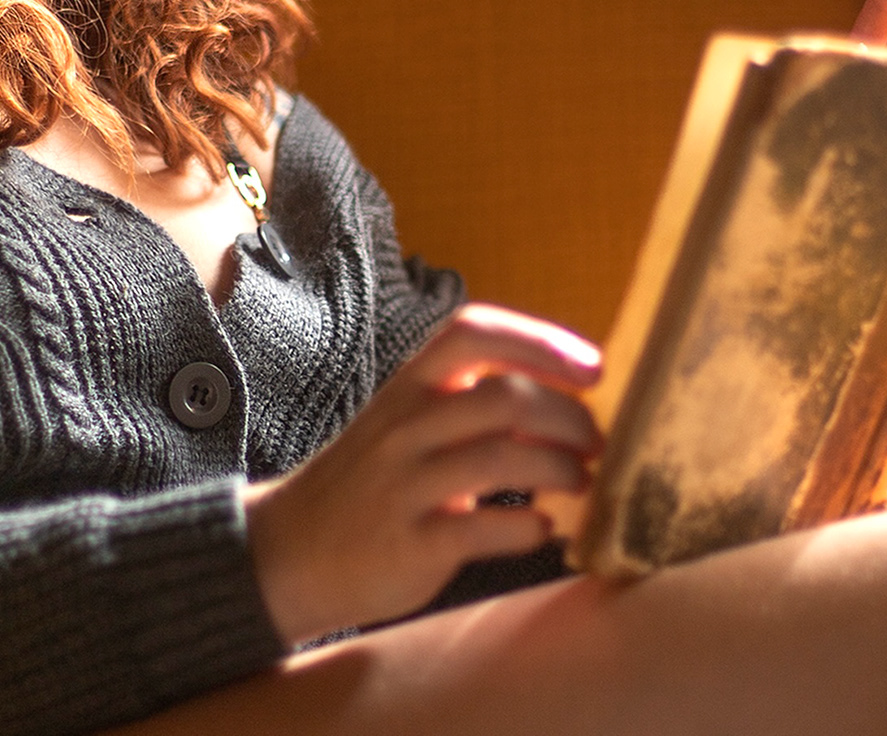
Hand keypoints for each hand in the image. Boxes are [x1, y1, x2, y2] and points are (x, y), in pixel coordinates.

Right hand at [241, 303, 602, 644]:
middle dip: (568, 416)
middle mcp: (405, 426)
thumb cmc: (369, 483)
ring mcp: (405, 484)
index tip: (593, 367)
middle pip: (504, 396)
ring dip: (560, 469)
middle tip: (596, 441)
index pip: (474, 332)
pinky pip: (483, 528)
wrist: (290, 552)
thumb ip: (468, 403)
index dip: (540, 340)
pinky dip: (528, 527)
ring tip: (579, 483)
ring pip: (501, 457)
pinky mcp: (410, 543)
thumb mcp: (405, 423)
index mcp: (408, 386)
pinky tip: (542, 529)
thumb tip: (565, 397)